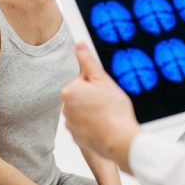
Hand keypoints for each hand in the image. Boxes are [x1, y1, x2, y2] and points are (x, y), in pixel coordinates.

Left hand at [61, 43, 141, 170]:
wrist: (119, 140)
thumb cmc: (114, 110)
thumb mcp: (103, 80)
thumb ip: (88, 61)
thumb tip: (78, 44)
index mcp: (69, 91)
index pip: (83, 81)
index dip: (97, 84)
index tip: (106, 92)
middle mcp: (65, 108)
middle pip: (82, 96)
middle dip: (94, 98)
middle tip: (108, 103)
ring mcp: (70, 124)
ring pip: (84, 112)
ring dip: (94, 112)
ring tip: (108, 116)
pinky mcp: (77, 138)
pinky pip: (85, 127)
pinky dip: (93, 126)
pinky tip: (105, 126)